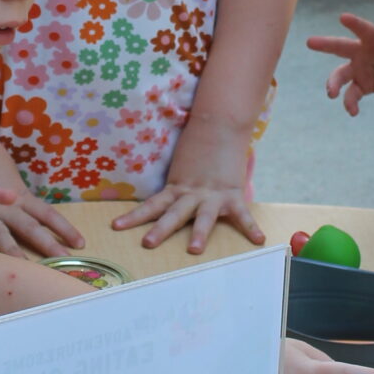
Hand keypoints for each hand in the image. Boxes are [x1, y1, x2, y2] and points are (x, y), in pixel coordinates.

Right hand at [0, 189, 85, 260]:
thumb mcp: (12, 182)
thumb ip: (22, 202)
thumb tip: (37, 218)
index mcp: (21, 197)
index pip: (49, 215)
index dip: (65, 229)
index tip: (81, 244)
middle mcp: (6, 207)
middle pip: (31, 228)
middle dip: (48, 245)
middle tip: (64, 259)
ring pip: (1, 236)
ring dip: (13, 253)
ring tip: (23, 269)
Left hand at [111, 115, 263, 255]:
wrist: (220, 124)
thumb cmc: (199, 145)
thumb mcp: (181, 168)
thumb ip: (176, 186)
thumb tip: (165, 201)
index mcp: (176, 187)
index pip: (151, 205)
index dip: (133, 216)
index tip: (115, 227)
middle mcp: (192, 193)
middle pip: (173, 214)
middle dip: (160, 229)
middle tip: (148, 243)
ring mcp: (213, 194)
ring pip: (203, 217)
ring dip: (198, 233)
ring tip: (194, 249)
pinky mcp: (233, 193)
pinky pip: (242, 214)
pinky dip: (251, 227)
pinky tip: (258, 240)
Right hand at [307, 4, 373, 116]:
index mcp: (371, 36)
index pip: (362, 29)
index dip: (354, 23)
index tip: (342, 17)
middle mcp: (359, 51)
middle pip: (339, 47)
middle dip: (325, 45)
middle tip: (310, 42)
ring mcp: (358, 68)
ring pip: (340, 75)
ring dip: (333, 83)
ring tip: (331, 93)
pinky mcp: (362, 85)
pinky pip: (352, 94)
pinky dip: (350, 103)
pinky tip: (353, 112)